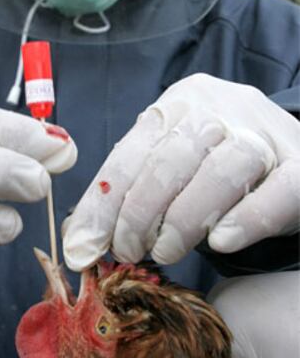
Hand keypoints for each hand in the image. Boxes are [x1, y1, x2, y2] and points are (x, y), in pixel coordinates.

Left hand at [63, 73, 298, 270]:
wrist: (285, 149)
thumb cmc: (213, 163)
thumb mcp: (166, 164)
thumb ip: (127, 192)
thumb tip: (78, 241)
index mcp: (178, 104)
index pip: (130, 153)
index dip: (103, 205)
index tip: (83, 247)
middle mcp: (220, 109)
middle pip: (169, 160)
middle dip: (138, 215)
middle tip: (129, 252)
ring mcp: (263, 134)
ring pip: (220, 171)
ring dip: (183, 220)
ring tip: (167, 252)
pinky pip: (276, 192)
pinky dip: (245, 219)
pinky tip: (221, 241)